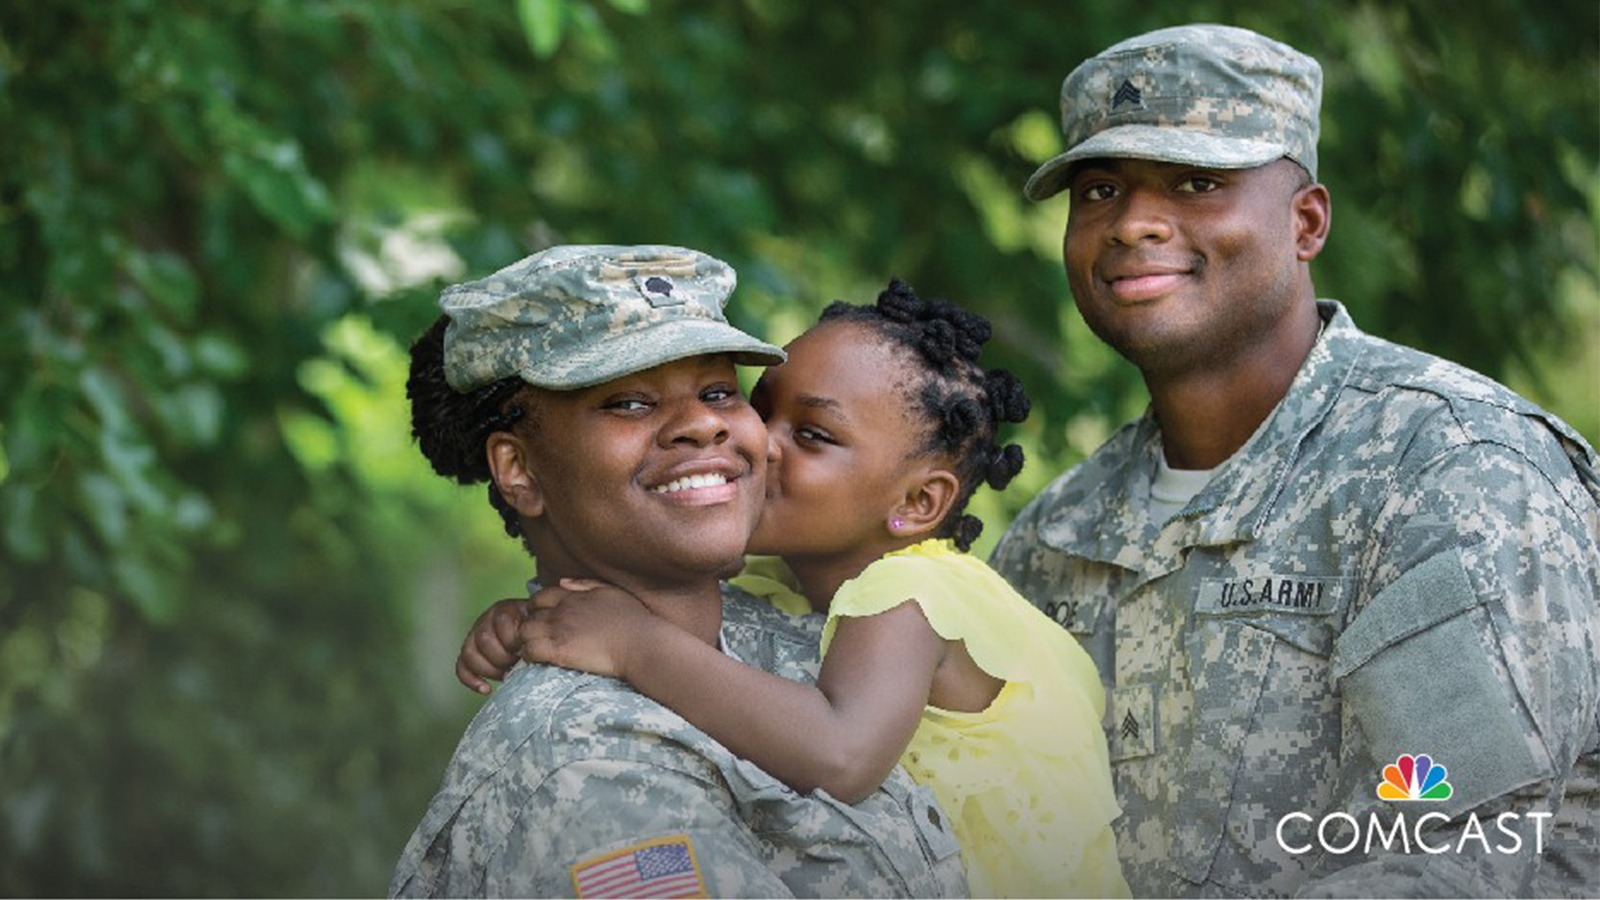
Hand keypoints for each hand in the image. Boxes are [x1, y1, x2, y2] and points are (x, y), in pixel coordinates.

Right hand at [456, 598, 530, 694]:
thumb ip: (537, 634)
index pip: (503, 623)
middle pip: (484, 640)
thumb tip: (535, 651)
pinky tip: (486, 689)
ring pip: (470, 653)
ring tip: (505, 673)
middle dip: (502, 658)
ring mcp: (476, 633)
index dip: (514, 642)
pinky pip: (461, 666)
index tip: (526, 652)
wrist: (533, 629)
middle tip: (516, 663)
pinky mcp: (470, 649)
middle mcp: (487, 619)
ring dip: (489, 669)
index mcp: (506, 609)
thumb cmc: (539, 631)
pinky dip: (471, 680)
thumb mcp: (541, 626)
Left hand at [519, 579, 658, 680]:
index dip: (537, 609)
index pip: (540, 597)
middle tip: (538, 640)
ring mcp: (559, 630)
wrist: (641, 644)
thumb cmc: (634, 619)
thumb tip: (562, 581)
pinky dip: (529, 655)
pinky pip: (529, 651)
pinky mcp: (559, 651)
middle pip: (529, 615)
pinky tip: (537, 661)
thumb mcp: (612, 591)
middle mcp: (562, 611)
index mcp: (573, 596)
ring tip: (536, 651)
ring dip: (526, 641)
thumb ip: (586, 584)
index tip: (543, 620)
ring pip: (524, 632)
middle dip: (530, 626)